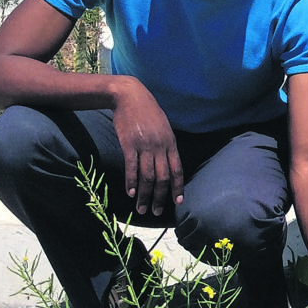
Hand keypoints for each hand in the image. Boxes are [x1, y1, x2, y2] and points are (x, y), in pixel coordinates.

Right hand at [111, 78, 182, 215]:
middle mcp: (160, 147)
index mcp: (171, 143)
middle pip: (163, 178)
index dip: (178, 187)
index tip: (178, 202)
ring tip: (142, 209)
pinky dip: (132, 182)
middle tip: (157, 212)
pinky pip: (132, 167)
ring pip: (147, 177)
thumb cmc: (148, 112)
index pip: (177, 170)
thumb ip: (167, 146)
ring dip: (145, 195)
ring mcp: (144, 146)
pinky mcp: (129, 144)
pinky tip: (131, 193)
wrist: (130, 96)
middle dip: (161, 197)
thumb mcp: (164, 128)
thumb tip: (169, 165)